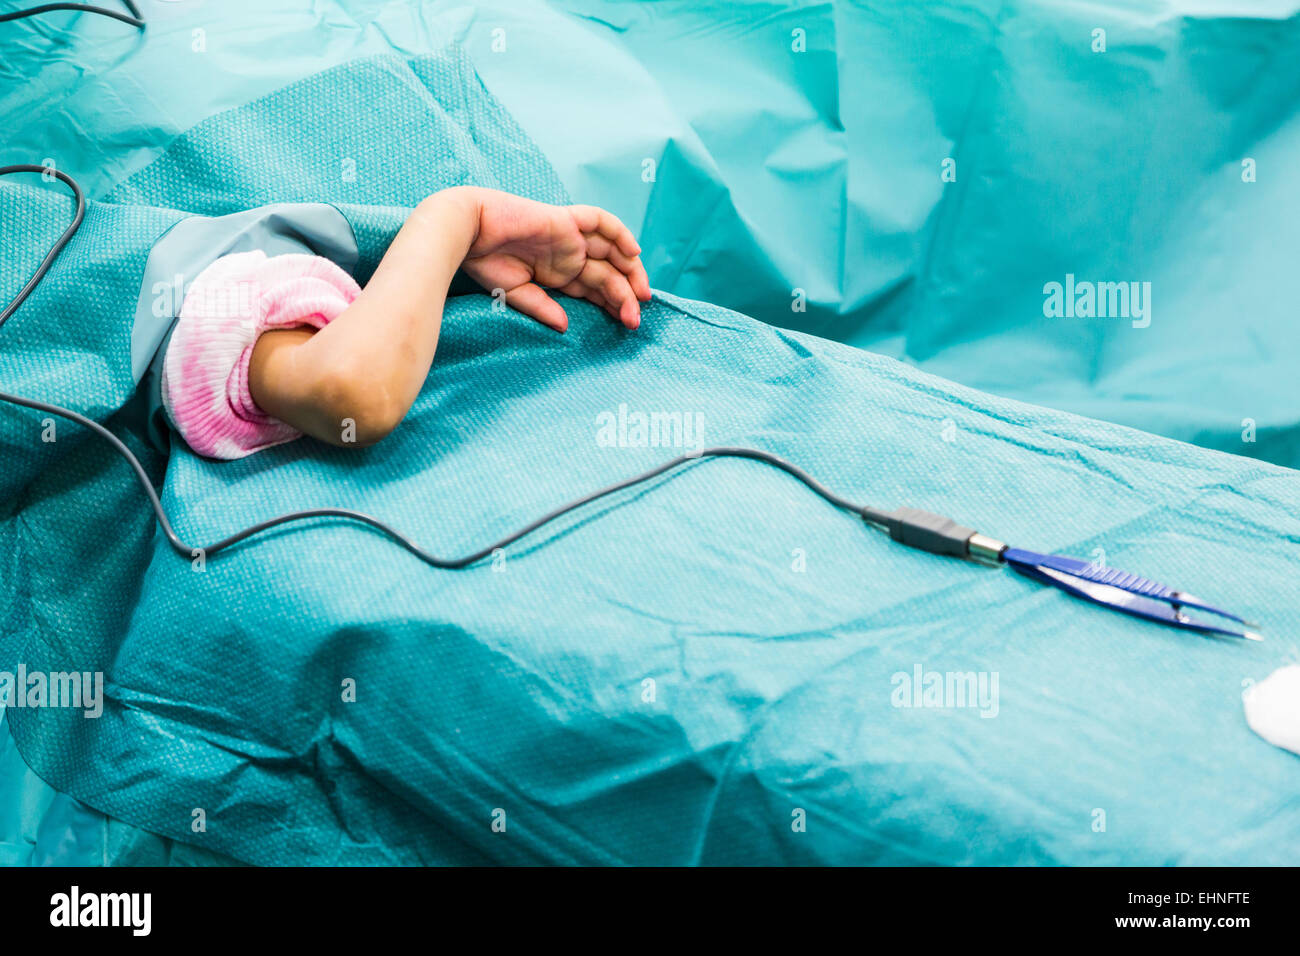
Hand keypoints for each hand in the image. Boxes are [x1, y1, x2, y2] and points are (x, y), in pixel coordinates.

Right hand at [454, 188, 651, 331]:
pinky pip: (599, 221)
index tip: (627, 324)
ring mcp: (569, 237)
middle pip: (609, 274)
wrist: (465, 230)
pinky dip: (619, 233)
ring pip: (611, 251)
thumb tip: (565, 327)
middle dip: (625, 296)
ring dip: (630, 271)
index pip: (596, 290)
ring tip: (642, 295)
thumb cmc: (483, 260)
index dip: (614, 305)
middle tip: (635, 320)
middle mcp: (568, 255)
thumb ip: (542, 308)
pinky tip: (634, 253)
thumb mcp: (515, 293)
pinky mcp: (565, 220)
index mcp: (558, 273)